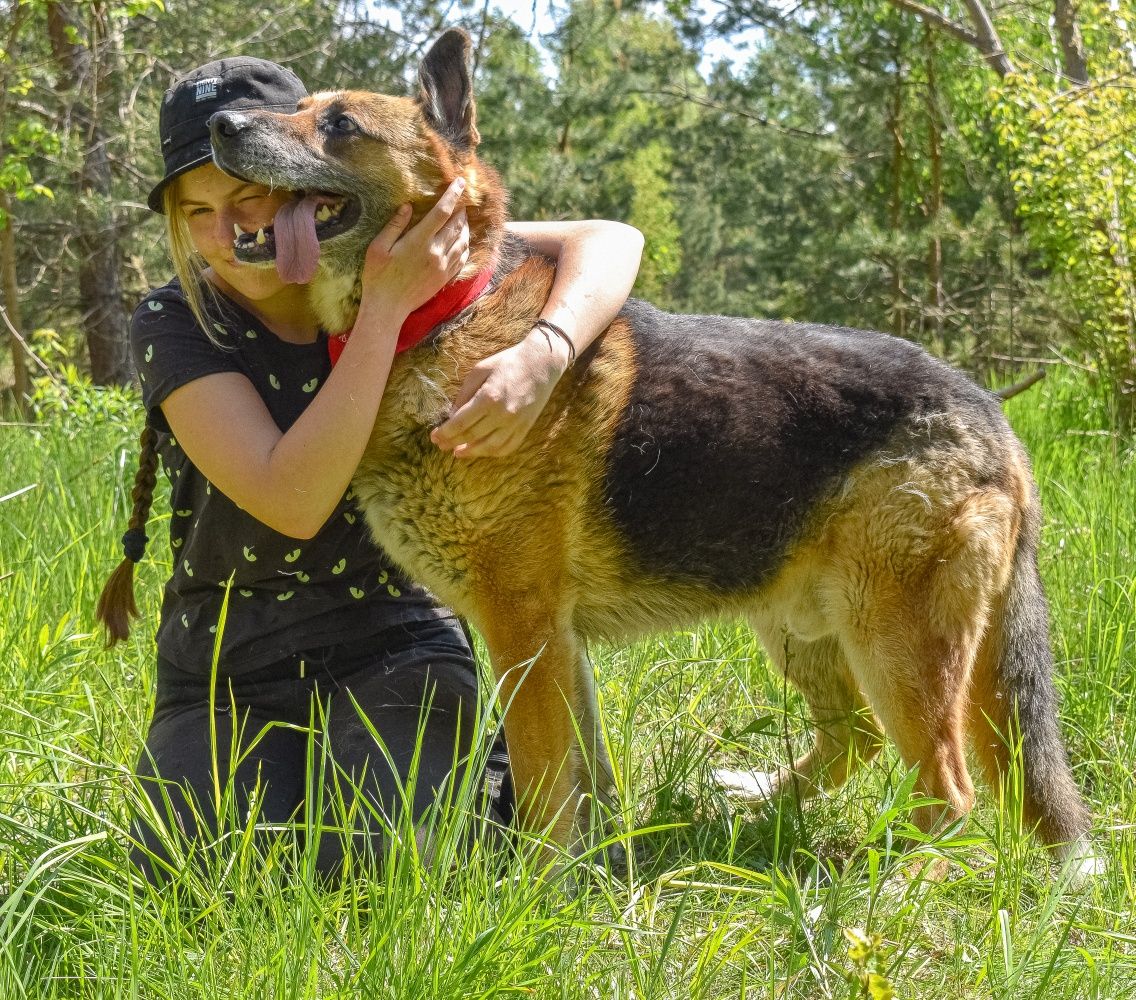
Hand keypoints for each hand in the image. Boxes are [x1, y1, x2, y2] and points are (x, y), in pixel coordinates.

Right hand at [357, 177, 469, 325]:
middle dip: (461, 209)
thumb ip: (394, 226)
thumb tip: (407, 206)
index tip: (460, 182)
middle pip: (456, 225)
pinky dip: (466, 246)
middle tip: (462, 200)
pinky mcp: (445, 278)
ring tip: (463, 218)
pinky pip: (462, 258)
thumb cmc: (378, 276)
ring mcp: (443, 267)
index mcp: (419, 241)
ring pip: (463, 241)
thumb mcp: (378, 247)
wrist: (388, 308)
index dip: (453, 195)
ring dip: (465, 227)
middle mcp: (436, 253)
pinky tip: (462, 241)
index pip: (442, 212)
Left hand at [431, 326, 572, 458]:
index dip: (445, 433)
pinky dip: (493, 452)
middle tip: (440, 446)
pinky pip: (508, 447)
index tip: (434, 436)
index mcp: (488, 398)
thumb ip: (464, 394)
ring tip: (457, 453)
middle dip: (452, 442)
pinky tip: (482, 451)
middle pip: (472, 436)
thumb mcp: (479, 370)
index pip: (461, 423)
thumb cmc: (507, 362)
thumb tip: (453, 415)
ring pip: (489, 447)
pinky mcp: (526, 427)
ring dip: (471, 452)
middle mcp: (502, 414)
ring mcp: (516, 423)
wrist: (541, 364)